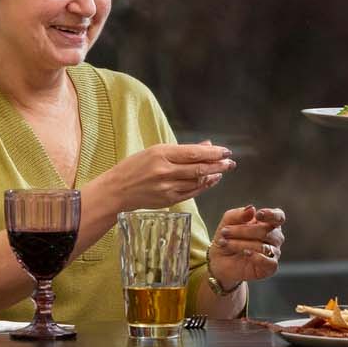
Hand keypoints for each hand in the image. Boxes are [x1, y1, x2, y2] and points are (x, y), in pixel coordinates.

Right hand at [95, 142, 234, 211]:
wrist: (117, 190)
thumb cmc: (134, 167)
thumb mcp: (155, 151)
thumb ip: (182, 150)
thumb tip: (207, 146)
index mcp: (160, 154)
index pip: (194, 153)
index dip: (213, 153)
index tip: (225, 151)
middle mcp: (165, 171)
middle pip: (199, 168)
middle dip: (219, 165)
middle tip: (231, 162)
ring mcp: (167, 188)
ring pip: (197, 181)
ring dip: (213, 175)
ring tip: (224, 170)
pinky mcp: (168, 200)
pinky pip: (192, 192)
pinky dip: (204, 186)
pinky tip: (211, 180)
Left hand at [209, 205, 285, 287]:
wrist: (219, 260)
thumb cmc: (227, 237)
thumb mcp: (228, 222)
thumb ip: (238, 214)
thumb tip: (252, 209)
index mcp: (268, 223)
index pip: (279, 217)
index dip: (271, 215)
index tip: (258, 215)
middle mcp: (274, 237)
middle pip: (266, 231)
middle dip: (243, 231)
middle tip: (225, 232)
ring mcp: (273, 253)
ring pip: (263, 247)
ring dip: (241, 244)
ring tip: (225, 243)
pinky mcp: (270, 268)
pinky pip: (270, 262)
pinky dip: (257, 257)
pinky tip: (245, 253)